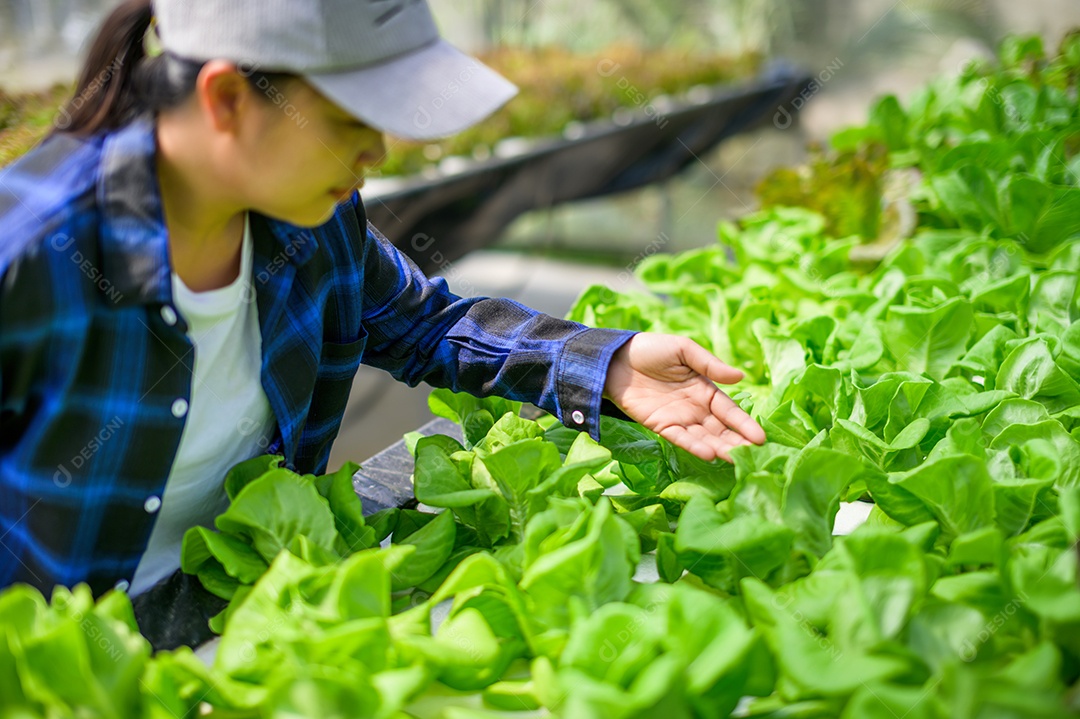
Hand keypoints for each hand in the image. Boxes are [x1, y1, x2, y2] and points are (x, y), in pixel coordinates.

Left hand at [603, 333, 765, 461]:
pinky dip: (694, 447)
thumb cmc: (652, 350)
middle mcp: (695, 408)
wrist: (615, 358)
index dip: (744, 423)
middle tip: (754, 455)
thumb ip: (710, 364)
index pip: (729, 410)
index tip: (761, 438)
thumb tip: (740, 376)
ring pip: (703, 438)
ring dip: (720, 448)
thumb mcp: (684, 350)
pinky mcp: (660, 426)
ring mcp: (678, 419)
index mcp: (705, 389)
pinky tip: (709, 454)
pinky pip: (680, 439)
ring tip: (736, 459)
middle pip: (720, 429)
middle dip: (737, 442)